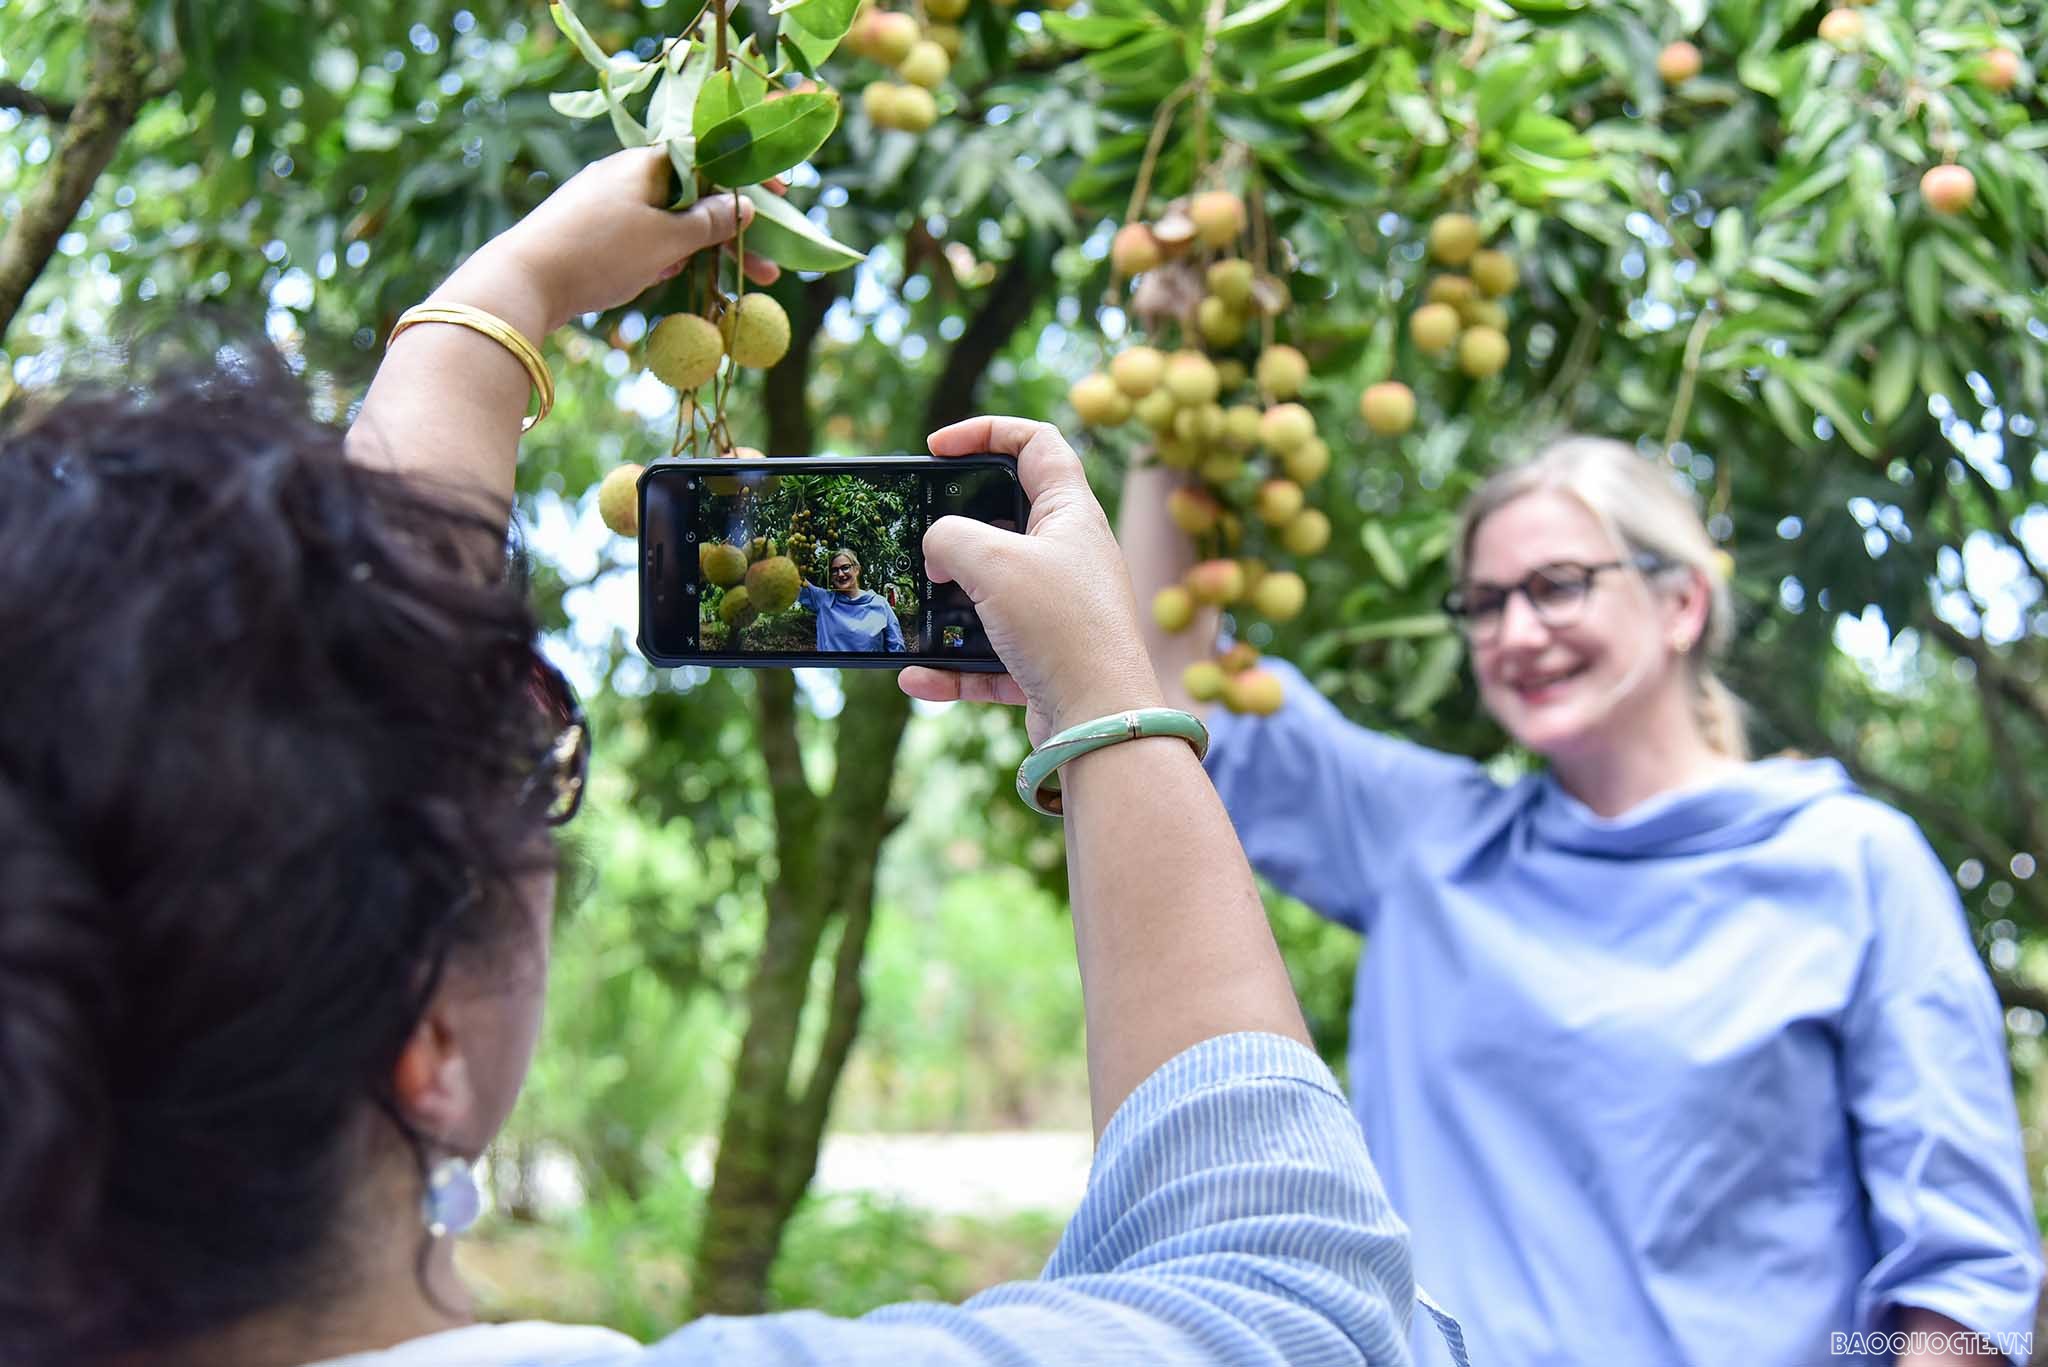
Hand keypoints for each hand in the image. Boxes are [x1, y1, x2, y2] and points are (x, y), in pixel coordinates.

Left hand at [489, 148, 779, 331]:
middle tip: (767, 272)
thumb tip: (741, 206)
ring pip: (670, 221)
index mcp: (647, 163)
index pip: (710, 158)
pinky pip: (644, 236)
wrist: (522, 283)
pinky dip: (665, 255)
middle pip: (695, 197)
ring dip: (702, 250)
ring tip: (725, 284)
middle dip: (733, 234)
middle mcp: (627, 174)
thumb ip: (708, 223)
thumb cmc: (599, 252)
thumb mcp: (665, 240)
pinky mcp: (593, 232)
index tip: (782, 199)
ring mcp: (608, 202)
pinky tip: (669, 277)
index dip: (748, 179)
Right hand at [900, 417, 1163, 743]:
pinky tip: (917, 677)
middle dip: (956, 529)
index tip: (937, 448)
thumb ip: (950, 536)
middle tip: (921, 539)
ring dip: (947, 604)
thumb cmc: (1059, 625)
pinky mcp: (1045, 658)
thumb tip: (937, 550)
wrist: (1099, 718)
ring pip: (991, 593)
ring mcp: (1058, 608)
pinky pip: (988, 654)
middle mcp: (1070, 555)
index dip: (986, 431)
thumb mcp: (992, 561)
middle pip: (1005, 520)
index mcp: (1071, 512)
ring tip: (913, 612)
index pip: (1036, 443)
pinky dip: (952, 665)